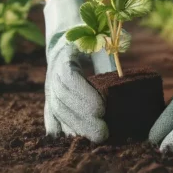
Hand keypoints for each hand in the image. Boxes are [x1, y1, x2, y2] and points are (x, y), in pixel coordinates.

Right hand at [43, 0, 115, 141]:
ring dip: (73, 126)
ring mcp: (48, 85)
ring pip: (56, 109)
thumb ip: (106, 57)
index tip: (101, 109)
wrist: (65, 31)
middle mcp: (52, 71)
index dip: (83, 95)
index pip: (69, 78)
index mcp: (63, 53)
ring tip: (93, 139)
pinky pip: (50, 114)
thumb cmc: (88, 33)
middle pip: (62, 99)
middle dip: (82, 118)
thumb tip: (124, 78)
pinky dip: (59, 129)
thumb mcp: (97, 39)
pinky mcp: (50, 95)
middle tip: (103, 133)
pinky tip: (69, 141)